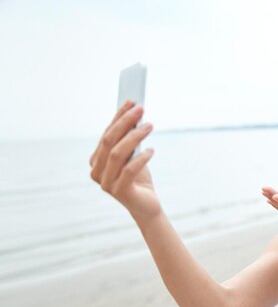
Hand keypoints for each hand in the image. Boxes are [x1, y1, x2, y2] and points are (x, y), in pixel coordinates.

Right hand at [89, 101, 161, 222]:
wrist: (146, 205)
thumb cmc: (138, 178)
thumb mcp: (132, 156)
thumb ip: (129, 140)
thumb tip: (134, 113)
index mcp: (96, 160)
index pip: (106, 134)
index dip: (118, 117)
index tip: (131, 102)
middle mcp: (96, 171)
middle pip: (109, 141)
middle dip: (125, 122)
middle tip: (141, 109)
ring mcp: (106, 183)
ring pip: (117, 153)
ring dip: (134, 136)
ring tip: (150, 126)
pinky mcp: (120, 191)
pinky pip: (130, 170)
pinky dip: (141, 158)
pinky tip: (151, 150)